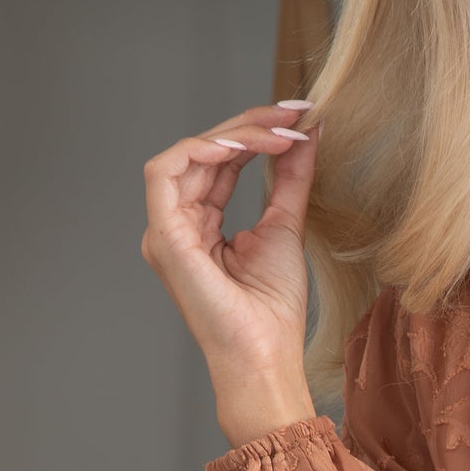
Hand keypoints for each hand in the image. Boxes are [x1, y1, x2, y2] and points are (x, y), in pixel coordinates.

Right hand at [140, 102, 319, 441]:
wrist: (264, 357)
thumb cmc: (272, 311)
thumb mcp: (286, 227)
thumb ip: (290, 178)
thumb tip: (306, 133)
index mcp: (201, 226)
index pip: (220, 163)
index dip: (255, 133)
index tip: (298, 117)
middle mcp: (177, 225)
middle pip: (204, 153)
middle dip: (249, 125)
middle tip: (293, 113)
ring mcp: (165, 230)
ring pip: (188, 154)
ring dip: (235, 135)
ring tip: (279, 132)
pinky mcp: (163, 236)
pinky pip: (166, 172)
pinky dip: (203, 150)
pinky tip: (243, 145)